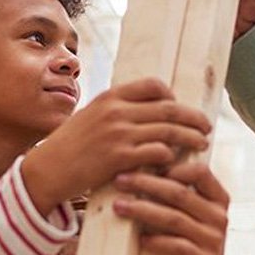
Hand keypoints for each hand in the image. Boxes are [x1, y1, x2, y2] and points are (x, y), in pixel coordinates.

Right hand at [20, 78, 211, 214]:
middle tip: (207, 126)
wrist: (47, 169)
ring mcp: (118, 133)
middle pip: (168, 108)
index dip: (172, 96)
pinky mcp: (120, 158)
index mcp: (111, 96)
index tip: (180, 107)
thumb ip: (116, 110)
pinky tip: (178, 163)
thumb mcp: (91, 116)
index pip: (153, 85)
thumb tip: (145, 110)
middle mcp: (116, 111)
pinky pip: (158, 153)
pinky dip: (172, 158)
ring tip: (202, 144)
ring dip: (190, 138)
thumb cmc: (71, 145)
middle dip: (192, 117)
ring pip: (169, 131)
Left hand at [112, 161, 228, 254]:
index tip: (143, 164)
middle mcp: (219, 217)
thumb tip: (137, 168)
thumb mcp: (190, 215)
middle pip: (180, 193)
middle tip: (120, 180)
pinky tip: (141, 240)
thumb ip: (176, 193)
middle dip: (146, 183)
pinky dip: (158, 242)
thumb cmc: (189, 243)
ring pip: (175, 219)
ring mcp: (214, 241)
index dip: (172, 165)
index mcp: (218, 199)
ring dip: (144, 210)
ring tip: (119, 207)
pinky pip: (179, 248)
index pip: (200, 172)